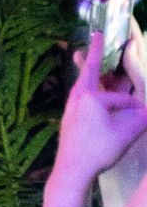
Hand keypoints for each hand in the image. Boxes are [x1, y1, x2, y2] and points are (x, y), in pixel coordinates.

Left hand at [51, 20, 146, 198]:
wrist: (71, 171)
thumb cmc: (98, 150)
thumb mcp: (126, 134)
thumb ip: (141, 120)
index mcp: (91, 98)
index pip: (121, 99)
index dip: (135, 106)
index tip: (144, 113)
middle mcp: (77, 98)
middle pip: (90, 71)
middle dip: (95, 53)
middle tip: (96, 35)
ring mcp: (70, 108)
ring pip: (82, 83)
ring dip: (87, 68)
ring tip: (82, 54)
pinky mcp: (68, 118)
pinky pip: (79, 95)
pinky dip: (85, 86)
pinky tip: (85, 90)